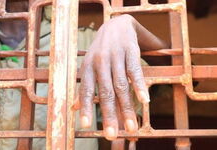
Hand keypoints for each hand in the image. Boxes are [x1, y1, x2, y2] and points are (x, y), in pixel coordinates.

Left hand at [78, 14, 167, 139]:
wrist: (117, 24)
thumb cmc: (101, 50)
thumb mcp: (88, 65)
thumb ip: (84, 86)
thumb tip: (73, 108)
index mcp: (88, 67)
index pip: (85, 90)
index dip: (85, 107)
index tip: (86, 126)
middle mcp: (100, 63)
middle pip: (105, 92)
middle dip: (109, 115)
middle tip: (112, 135)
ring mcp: (116, 57)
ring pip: (121, 86)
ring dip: (126, 108)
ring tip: (131, 127)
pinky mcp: (131, 51)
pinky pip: (135, 71)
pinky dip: (140, 86)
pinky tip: (145, 101)